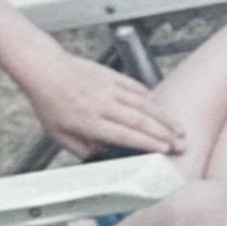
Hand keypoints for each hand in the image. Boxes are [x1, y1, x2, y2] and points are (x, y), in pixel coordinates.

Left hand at [24, 51, 186, 159]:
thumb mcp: (59, 135)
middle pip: (140, 120)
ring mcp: (109, 88)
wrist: (45, 68)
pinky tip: (162, 108)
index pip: (124, 134)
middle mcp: (102, 104)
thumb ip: (83, 149)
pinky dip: (152, 98)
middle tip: (181, 143)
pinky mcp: (112, 75)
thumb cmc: (50, 103)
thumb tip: (105, 156)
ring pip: (144, 103)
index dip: (147, 142)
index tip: (164, 149)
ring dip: (164, 117)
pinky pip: (137, 87)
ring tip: (179, 128)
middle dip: (164, 133)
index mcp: (89, 121)